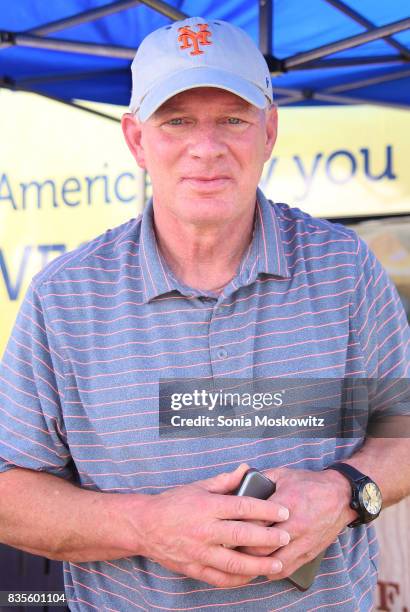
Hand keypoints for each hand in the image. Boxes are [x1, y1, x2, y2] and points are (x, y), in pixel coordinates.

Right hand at [136, 464, 290, 586]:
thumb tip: (246, 469)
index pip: (242, 506)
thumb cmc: (172, 503)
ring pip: (234, 562)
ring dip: (258, 565)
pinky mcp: (194, 568)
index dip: (265, 509)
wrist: (144, 526)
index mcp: (207, 506)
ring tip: (276, 564)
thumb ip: (224, 481)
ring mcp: (199, 552)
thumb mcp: (198, 486)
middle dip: (267, 537)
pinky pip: (220, 578)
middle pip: (242, 534)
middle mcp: (204, 529)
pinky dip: (238, 580)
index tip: (283, 512)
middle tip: (286, 537)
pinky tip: (251, 577)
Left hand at [239, 467, 356, 579]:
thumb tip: (239, 483)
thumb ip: (260, 479)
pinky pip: (288, 569)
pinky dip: (272, 571)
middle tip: (229, 547)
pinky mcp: (310, 552)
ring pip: (274, 562)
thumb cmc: (309, 484)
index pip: (255, 522)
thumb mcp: (283, 474)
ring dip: (257, 564)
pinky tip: (262, 568)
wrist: (340, 496)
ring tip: (242, 560)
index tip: (227, 528)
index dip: (238, 527)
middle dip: (243, 549)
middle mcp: (295, 526)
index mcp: (286, 504)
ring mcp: (304, 542)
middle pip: (261, 547)